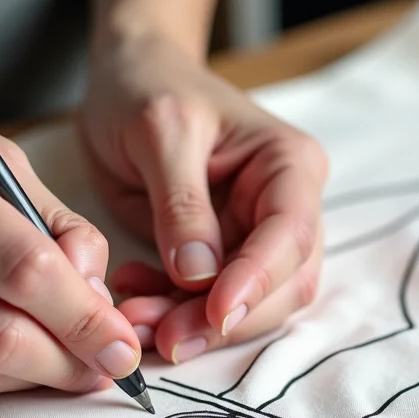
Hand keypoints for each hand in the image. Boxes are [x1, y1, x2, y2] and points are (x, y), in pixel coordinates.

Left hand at [80, 31, 327, 363]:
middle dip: (222, 319)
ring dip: (194, 326)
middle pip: (279, 286)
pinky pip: (207, 307)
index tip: (215, 312)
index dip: (258, 280)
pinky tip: (134, 298)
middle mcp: (285, 209)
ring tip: (135, 321)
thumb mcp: (160, 131)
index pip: (291, 235)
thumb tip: (200, 275)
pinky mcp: (220, 263)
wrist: (127, 80)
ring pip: (247, 308)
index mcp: (289, 166)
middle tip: (163, 336)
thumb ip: (181, 203)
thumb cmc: (149, 87)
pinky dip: (172, 314)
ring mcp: (255, 240)